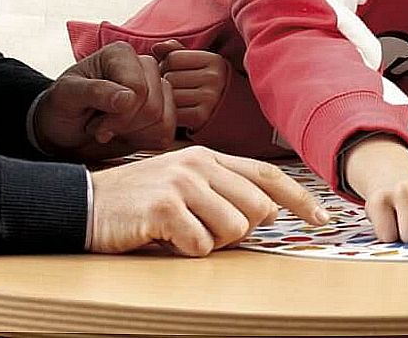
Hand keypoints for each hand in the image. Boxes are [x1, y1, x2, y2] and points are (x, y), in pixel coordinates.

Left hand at [33, 41, 175, 160]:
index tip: (93, 123)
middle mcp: (143, 67)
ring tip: (110, 127)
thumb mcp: (66, 96)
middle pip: (153, 105)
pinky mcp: (162, 110)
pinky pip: (168, 131)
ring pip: (163, 119)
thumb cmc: (61, 108)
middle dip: (123, 125)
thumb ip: (95, 92)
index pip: (138, 88)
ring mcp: (156, 88)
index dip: (118, 114)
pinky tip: (125, 134)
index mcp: (121, 54)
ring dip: (132, 133)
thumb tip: (128, 98)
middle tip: (99, 125)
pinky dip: (144, 140)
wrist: (62, 129)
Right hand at [90, 145, 328, 255]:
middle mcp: (199, 164)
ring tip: (181, 232)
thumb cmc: (138, 201)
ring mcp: (182, 183)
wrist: (84, 204)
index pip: (267, 174)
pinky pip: (200, 245)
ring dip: (210, 242)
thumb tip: (266, 211)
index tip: (322, 217)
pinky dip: (186, 251)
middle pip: (256, 209)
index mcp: (208, 156)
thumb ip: (222, 190)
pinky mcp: (165, 207)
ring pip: (233, 229)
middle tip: (203, 230)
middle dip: (239, 231)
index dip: (299, 198)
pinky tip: (164, 237)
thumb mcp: (183, 184)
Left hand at [153, 40, 229, 131]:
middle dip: (167, 84)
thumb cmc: (207, 84)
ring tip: (180, 101)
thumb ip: (176, 51)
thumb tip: (156, 46)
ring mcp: (209, 98)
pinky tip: (181, 113)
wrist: (233, 114)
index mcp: (214, 60)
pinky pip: (172, 112)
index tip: (179, 73)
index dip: (168, 65)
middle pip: (169, 77)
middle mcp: (214, 78)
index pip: (173, 58)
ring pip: (169, 96)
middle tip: (179, 90)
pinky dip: (171, 114)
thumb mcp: (198, 64)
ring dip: (168, 100)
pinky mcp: (201, 117)